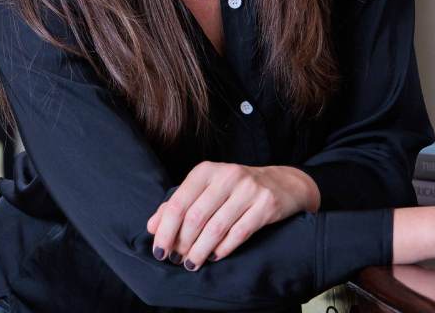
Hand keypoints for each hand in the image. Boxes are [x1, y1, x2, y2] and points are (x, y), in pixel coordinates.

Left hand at [146, 162, 319, 270]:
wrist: (282, 183)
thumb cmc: (235, 189)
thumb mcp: (206, 189)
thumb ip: (178, 204)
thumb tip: (152, 226)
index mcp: (206, 170)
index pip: (178, 203)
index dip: (165, 230)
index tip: (159, 250)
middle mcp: (227, 175)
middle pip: (195, 217)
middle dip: (182, 244)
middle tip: (176, 260)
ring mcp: (249, 189)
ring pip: (216, 228)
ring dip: (199, 251)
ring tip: (191, 263)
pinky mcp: (266, 205)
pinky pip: (238, 234)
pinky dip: (222, 250)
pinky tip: (213, 257)